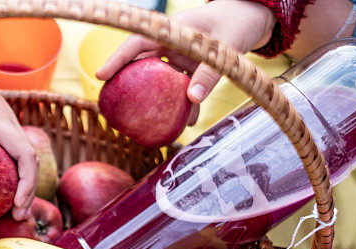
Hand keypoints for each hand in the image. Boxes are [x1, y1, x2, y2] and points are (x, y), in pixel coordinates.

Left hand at [0, 26, 37, 220]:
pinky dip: (15, 168)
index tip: (17, 206)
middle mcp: (7, 120)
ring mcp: (6, 119)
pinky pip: (15, 147)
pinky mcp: (0, 119)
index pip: (25, 156)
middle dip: (28, 190)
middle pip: (31, 159)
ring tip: (14, 207)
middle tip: (17, 217)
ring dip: (24, 180)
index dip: (26, 184)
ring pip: (26, 154)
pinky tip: (2, 185)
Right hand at [96, 0, 276, 104]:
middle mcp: (170, 45)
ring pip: (159, 82)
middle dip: (125, 84)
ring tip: (144, 121)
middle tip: (111, 103)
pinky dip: (183, 105)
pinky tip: (186, 122)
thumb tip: (191, 99)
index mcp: (171, 31)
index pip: (137, 42)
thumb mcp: (225, 46)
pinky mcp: (192, 71)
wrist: (254, 19)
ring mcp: (180, 59)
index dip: (117, 59)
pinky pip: (182, 90)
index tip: (100, 76)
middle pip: (140, 64)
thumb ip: (208, 72)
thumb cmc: (238, 23)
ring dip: (154, 101)